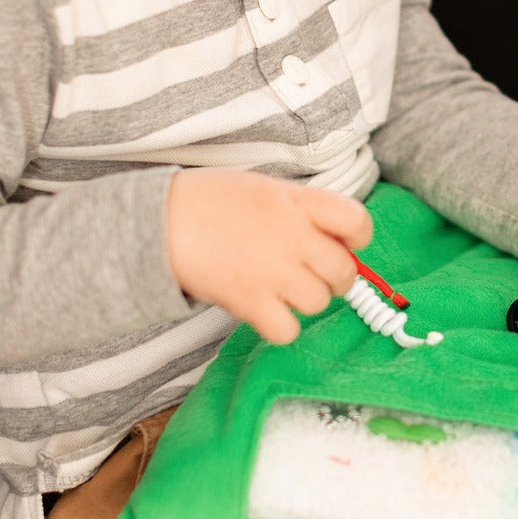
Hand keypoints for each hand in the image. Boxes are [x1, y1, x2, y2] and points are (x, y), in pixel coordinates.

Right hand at [166, 169, 371, 344]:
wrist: (158, 221)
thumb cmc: (209, 200)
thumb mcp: (264, 188)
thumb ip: (301, 209)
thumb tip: (332, 237)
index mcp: (299, 202)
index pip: (358, 222)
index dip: (357, 238)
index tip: (344, 243)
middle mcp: (293, 236)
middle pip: (344, 272)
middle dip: (334, 278)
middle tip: (311, 275)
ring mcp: (273, 270)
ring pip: (319, 303)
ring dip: (304, 301)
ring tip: (280, 289)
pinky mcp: (250, 301)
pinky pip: (288, 330)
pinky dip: (279, 326)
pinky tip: (264, 310)